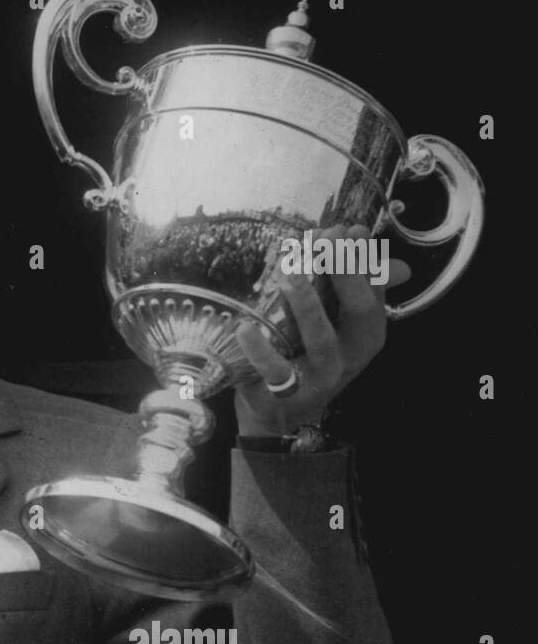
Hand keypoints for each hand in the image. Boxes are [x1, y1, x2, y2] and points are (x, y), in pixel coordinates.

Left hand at [233, 224, 410, 437]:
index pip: (373, 291)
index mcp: (367, 334)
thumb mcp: (335, 325)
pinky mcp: (285, 393)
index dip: (362, 260)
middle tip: (327, 239)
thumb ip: (358, 292)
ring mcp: (321, 377)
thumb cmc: (308, 357)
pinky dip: (260, 350)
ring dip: (307, 304)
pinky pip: (274, 371)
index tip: (350, 229)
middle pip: (358, 312)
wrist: (278, 414)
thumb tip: (398, 265)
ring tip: (288, 274)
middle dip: (345, 273)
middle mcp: (351, 356)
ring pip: (320, 340)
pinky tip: (245, 327)